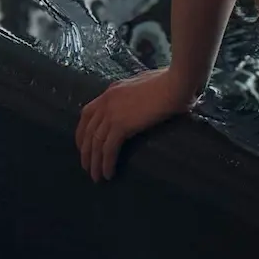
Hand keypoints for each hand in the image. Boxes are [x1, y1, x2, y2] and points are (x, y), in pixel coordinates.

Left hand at [75, 68, 196, 181]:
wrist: (176, 84)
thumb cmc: (170, 81)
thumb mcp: (144, 84)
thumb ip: (135, 95)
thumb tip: (140, 104)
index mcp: (111, 92)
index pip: (87, 114)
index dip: (82, 132)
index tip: (84, 145)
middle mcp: (106, 103)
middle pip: (87, 132)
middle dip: (85, 152)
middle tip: (87, 166)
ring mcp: (112, 114)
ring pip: (95, 143)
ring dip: (94, 163)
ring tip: (96, 177)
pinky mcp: (121, 126)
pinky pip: (108, 149)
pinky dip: (107, 163)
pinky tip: (109, 174)